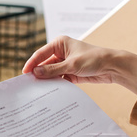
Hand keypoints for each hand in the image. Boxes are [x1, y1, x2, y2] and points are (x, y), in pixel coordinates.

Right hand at [22, 36, 136, 94]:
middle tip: (28, 85)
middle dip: (39, 74)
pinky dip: (56, 85)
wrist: (112, 67)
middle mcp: (62, 52)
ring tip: (38, 91)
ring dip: (48, 81)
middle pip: (45, 64)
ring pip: (52, 73)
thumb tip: (36, 73)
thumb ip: (53, 70)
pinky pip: (60, 80)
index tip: (24, 74)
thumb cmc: (94, 59)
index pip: (41, 54)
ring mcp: (66, 64)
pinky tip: (51, 92)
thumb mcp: (72, 65)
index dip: (32, 64)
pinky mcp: (72, 73)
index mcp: (60, 43)